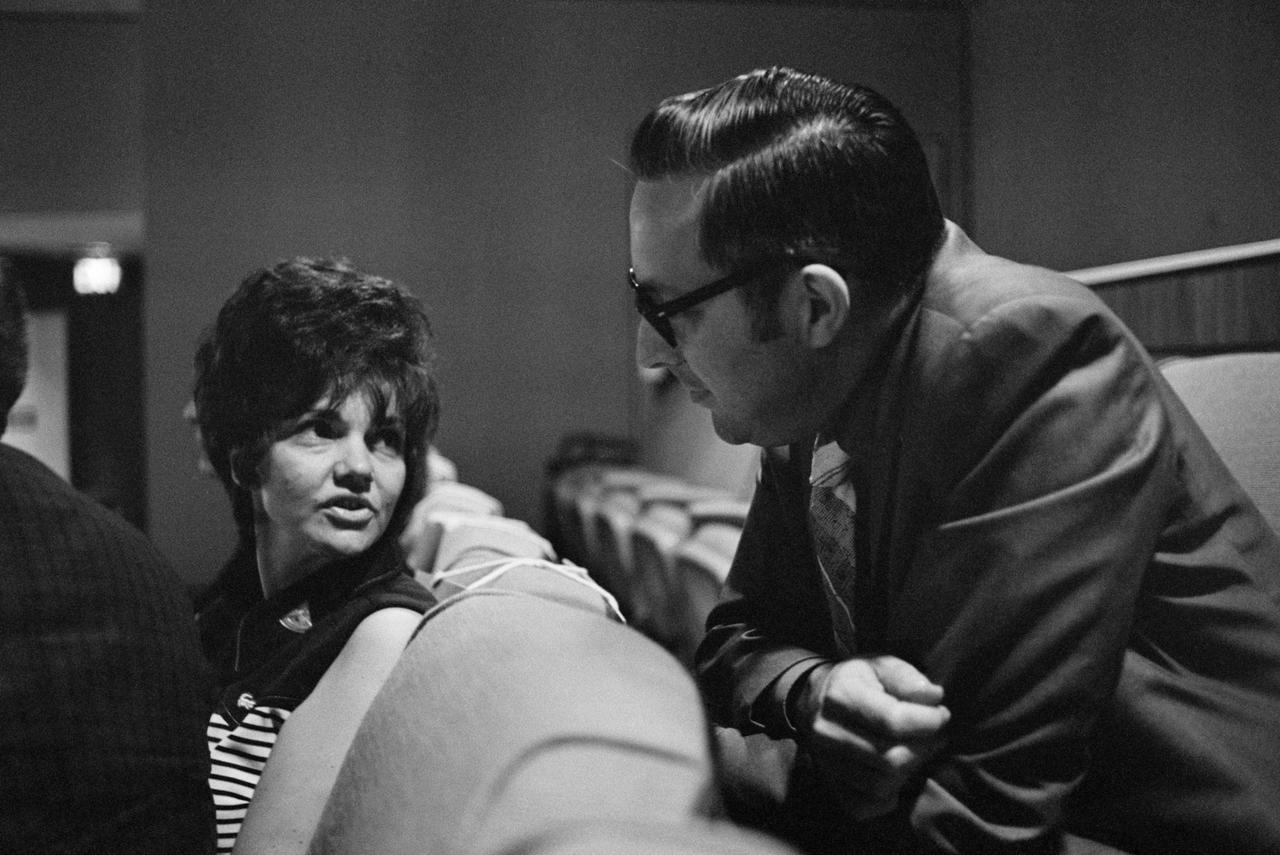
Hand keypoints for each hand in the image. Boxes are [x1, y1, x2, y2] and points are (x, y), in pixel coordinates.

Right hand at [796, 656, 949, 819]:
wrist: (815, 700)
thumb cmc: (858, 680)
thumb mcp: (880, 664)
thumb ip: (907, 678)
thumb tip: (934, 698)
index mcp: (840, 695)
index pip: (892, 721)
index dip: (928, 722)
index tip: (941, 715)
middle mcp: (827, 732)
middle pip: (889, 758)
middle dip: (925, 749)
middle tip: (937, 736)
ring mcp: (825, 761)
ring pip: (880, 785)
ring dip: (910, 772)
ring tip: (919, 752)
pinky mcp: (829, 783)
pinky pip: (863, 807)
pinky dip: (886, 800)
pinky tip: (896, 778)